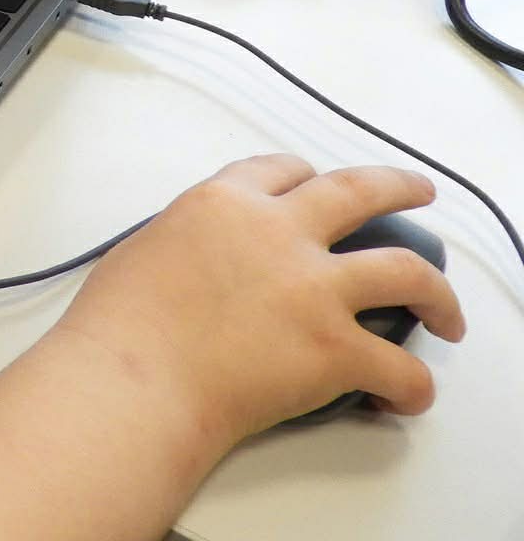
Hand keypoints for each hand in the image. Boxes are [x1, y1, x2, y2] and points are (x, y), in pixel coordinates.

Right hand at [53, 156, 463, 450]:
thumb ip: (185, 242)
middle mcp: (277, 232)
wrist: (132, 379)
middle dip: (396, 187)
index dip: (302, 176)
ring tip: (446, 309)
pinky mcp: (334, 348)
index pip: (279, 171)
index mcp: (223, 203)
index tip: (311, 183)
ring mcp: (313, 289)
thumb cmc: (119, 325)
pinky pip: (398, 366)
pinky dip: (410, 384)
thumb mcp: (141, 251)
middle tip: (415, 191)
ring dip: (437, 291)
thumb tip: (199, 265)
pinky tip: (407, 394)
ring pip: (405, 270)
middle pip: (358, 192)